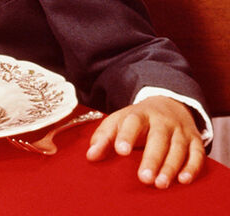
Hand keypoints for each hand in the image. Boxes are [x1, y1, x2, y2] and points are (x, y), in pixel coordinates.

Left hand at [86, 95, 204, 187]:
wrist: (169, 104)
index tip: (121, 151)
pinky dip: (192, 167)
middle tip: (144, 178)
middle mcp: (162, 121)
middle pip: (158, 139)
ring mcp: (180, 130)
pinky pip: (197, 154)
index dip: (127, 135)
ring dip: (170, 167)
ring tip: (160, 184)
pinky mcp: (195, 140)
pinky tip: (183, 180)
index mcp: (140, 114)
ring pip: (177, 149)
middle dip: (152, 159)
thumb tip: (90, 156)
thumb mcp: (119, 121)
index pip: (133, 122)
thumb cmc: (138, 119)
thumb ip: (104, 137)